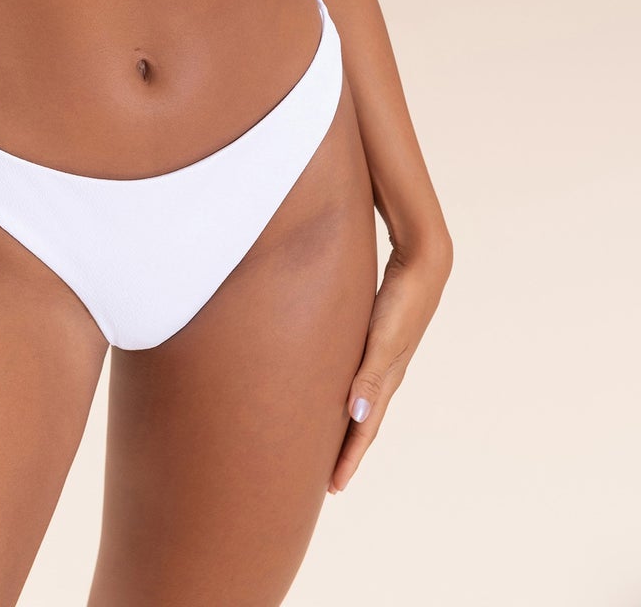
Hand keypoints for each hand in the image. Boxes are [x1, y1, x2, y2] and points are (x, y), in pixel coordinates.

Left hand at [329, 233, 452, 492]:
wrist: (423, 261)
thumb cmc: (402, 299)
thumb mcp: (383, 339)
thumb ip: (368, 375)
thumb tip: (354, 417)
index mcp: (387, 378)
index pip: (364, 429)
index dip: (349, 458)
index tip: (333, 487)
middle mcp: (385, 371)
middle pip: (362, 420)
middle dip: (345, 449)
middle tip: (325, 477)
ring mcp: (381, 353)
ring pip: (359, 398)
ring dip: (344, 423)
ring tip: (326, 439)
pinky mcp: (375, 334)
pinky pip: (357, 373)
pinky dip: (345, 391)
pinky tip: (334, 388)